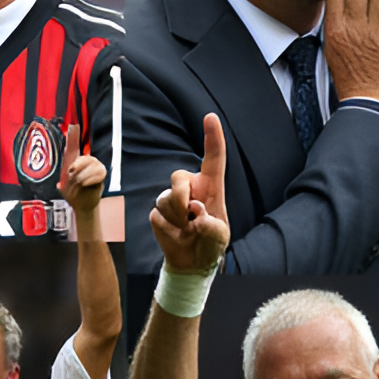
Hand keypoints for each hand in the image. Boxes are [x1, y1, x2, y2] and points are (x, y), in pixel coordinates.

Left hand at [57, 123, 105, 213]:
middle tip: (72, 175)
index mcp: (73, 160)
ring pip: (93, 164)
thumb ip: (63, 180)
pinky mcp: (102, 174)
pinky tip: (86, 184)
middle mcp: (85, 160)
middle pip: (85, 157)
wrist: (81, 204)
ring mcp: (95, 166)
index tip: (73, 125)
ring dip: (83, 176)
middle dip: (78, 167)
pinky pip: (99, 172)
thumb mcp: (63, 186)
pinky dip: (91, 178)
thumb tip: (63, 181)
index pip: (74, 145)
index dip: (73, 135)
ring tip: (79, 183)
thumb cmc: (72, 193)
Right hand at [151, 113, 229, 271]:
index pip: (214, 159)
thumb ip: (212, 227)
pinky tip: (178, 235)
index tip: (210, 117)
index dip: (212, 137)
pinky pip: (158, 217)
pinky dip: (169, 230)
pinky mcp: (158, 212)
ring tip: (188, 232)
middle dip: (180, 196)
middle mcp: (191, 188)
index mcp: (211, 187)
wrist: (192, 261)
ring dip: (177, 220)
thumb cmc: (210, 244)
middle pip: (178, 176)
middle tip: (190, 218)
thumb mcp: (220, 238)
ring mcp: (172, 199)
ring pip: (167, 199)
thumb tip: (197, 214)